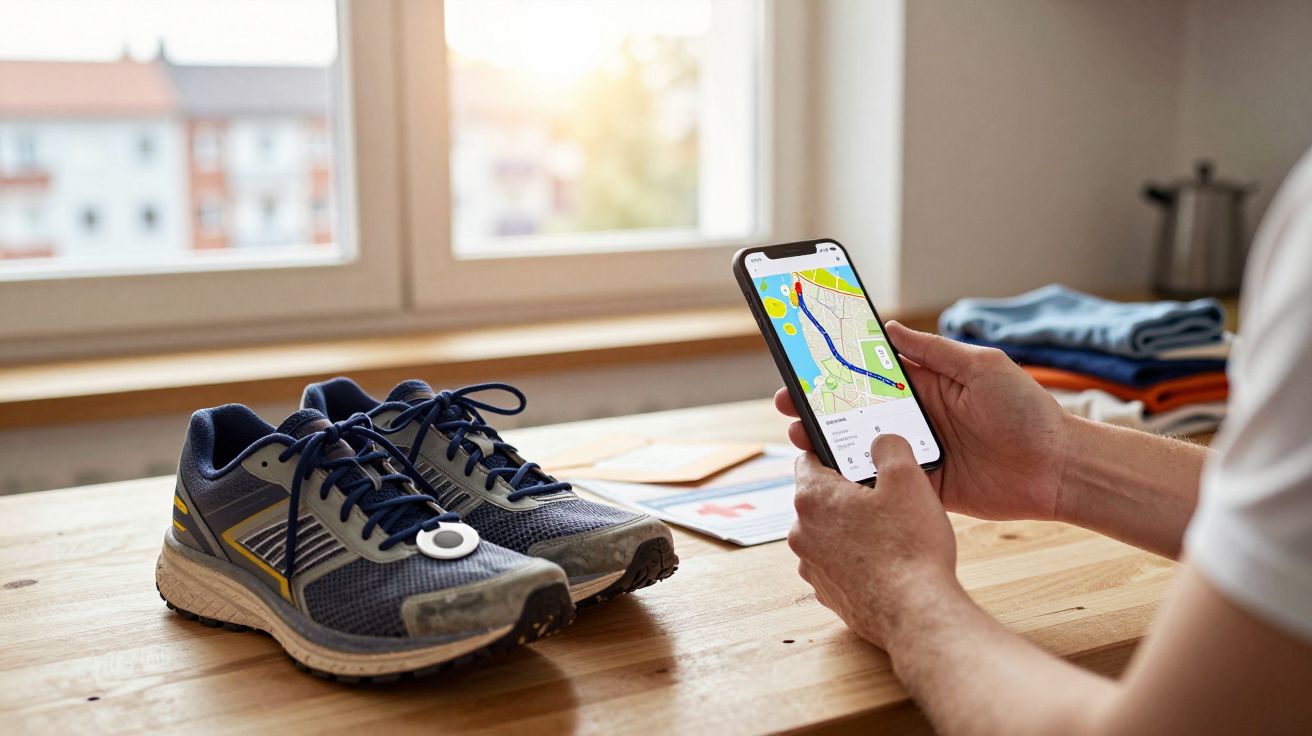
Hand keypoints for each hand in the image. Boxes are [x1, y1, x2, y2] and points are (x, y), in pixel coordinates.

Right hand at [775, 321, 1070, 521]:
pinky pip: (883, 483)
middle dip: (818, 405)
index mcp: (927, 384)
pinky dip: (856, 480)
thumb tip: (887, 326)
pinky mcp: (924, 487)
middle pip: (855, 409)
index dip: (837, 367)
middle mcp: (916, 416)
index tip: (804, 362)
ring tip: (800, 437)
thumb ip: (933, 350)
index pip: (871, 372)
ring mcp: (917, 453)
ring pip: (861, 446)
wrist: (1059, 468)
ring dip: (829, 442)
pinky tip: (831, 476)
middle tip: (787, 403)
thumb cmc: (1027, 411)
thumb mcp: (982, 366)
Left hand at [789, 434, 959, 648]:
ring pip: (829, 534)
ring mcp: (811, 566)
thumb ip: (891, 448)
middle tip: (884, 494)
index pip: (809, 459)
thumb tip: (882, 440)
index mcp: (813, 497)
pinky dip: (856, 560)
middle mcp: (801, 532)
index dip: (835, 453)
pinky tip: (887, 562)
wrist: (916, 613)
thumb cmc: (909, 547)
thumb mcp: (908, 480)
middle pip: (820, 498)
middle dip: (848, 494)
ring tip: (890, 532)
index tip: (857, 456)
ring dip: (852, 529)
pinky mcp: (827, 593)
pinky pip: (838, 565)